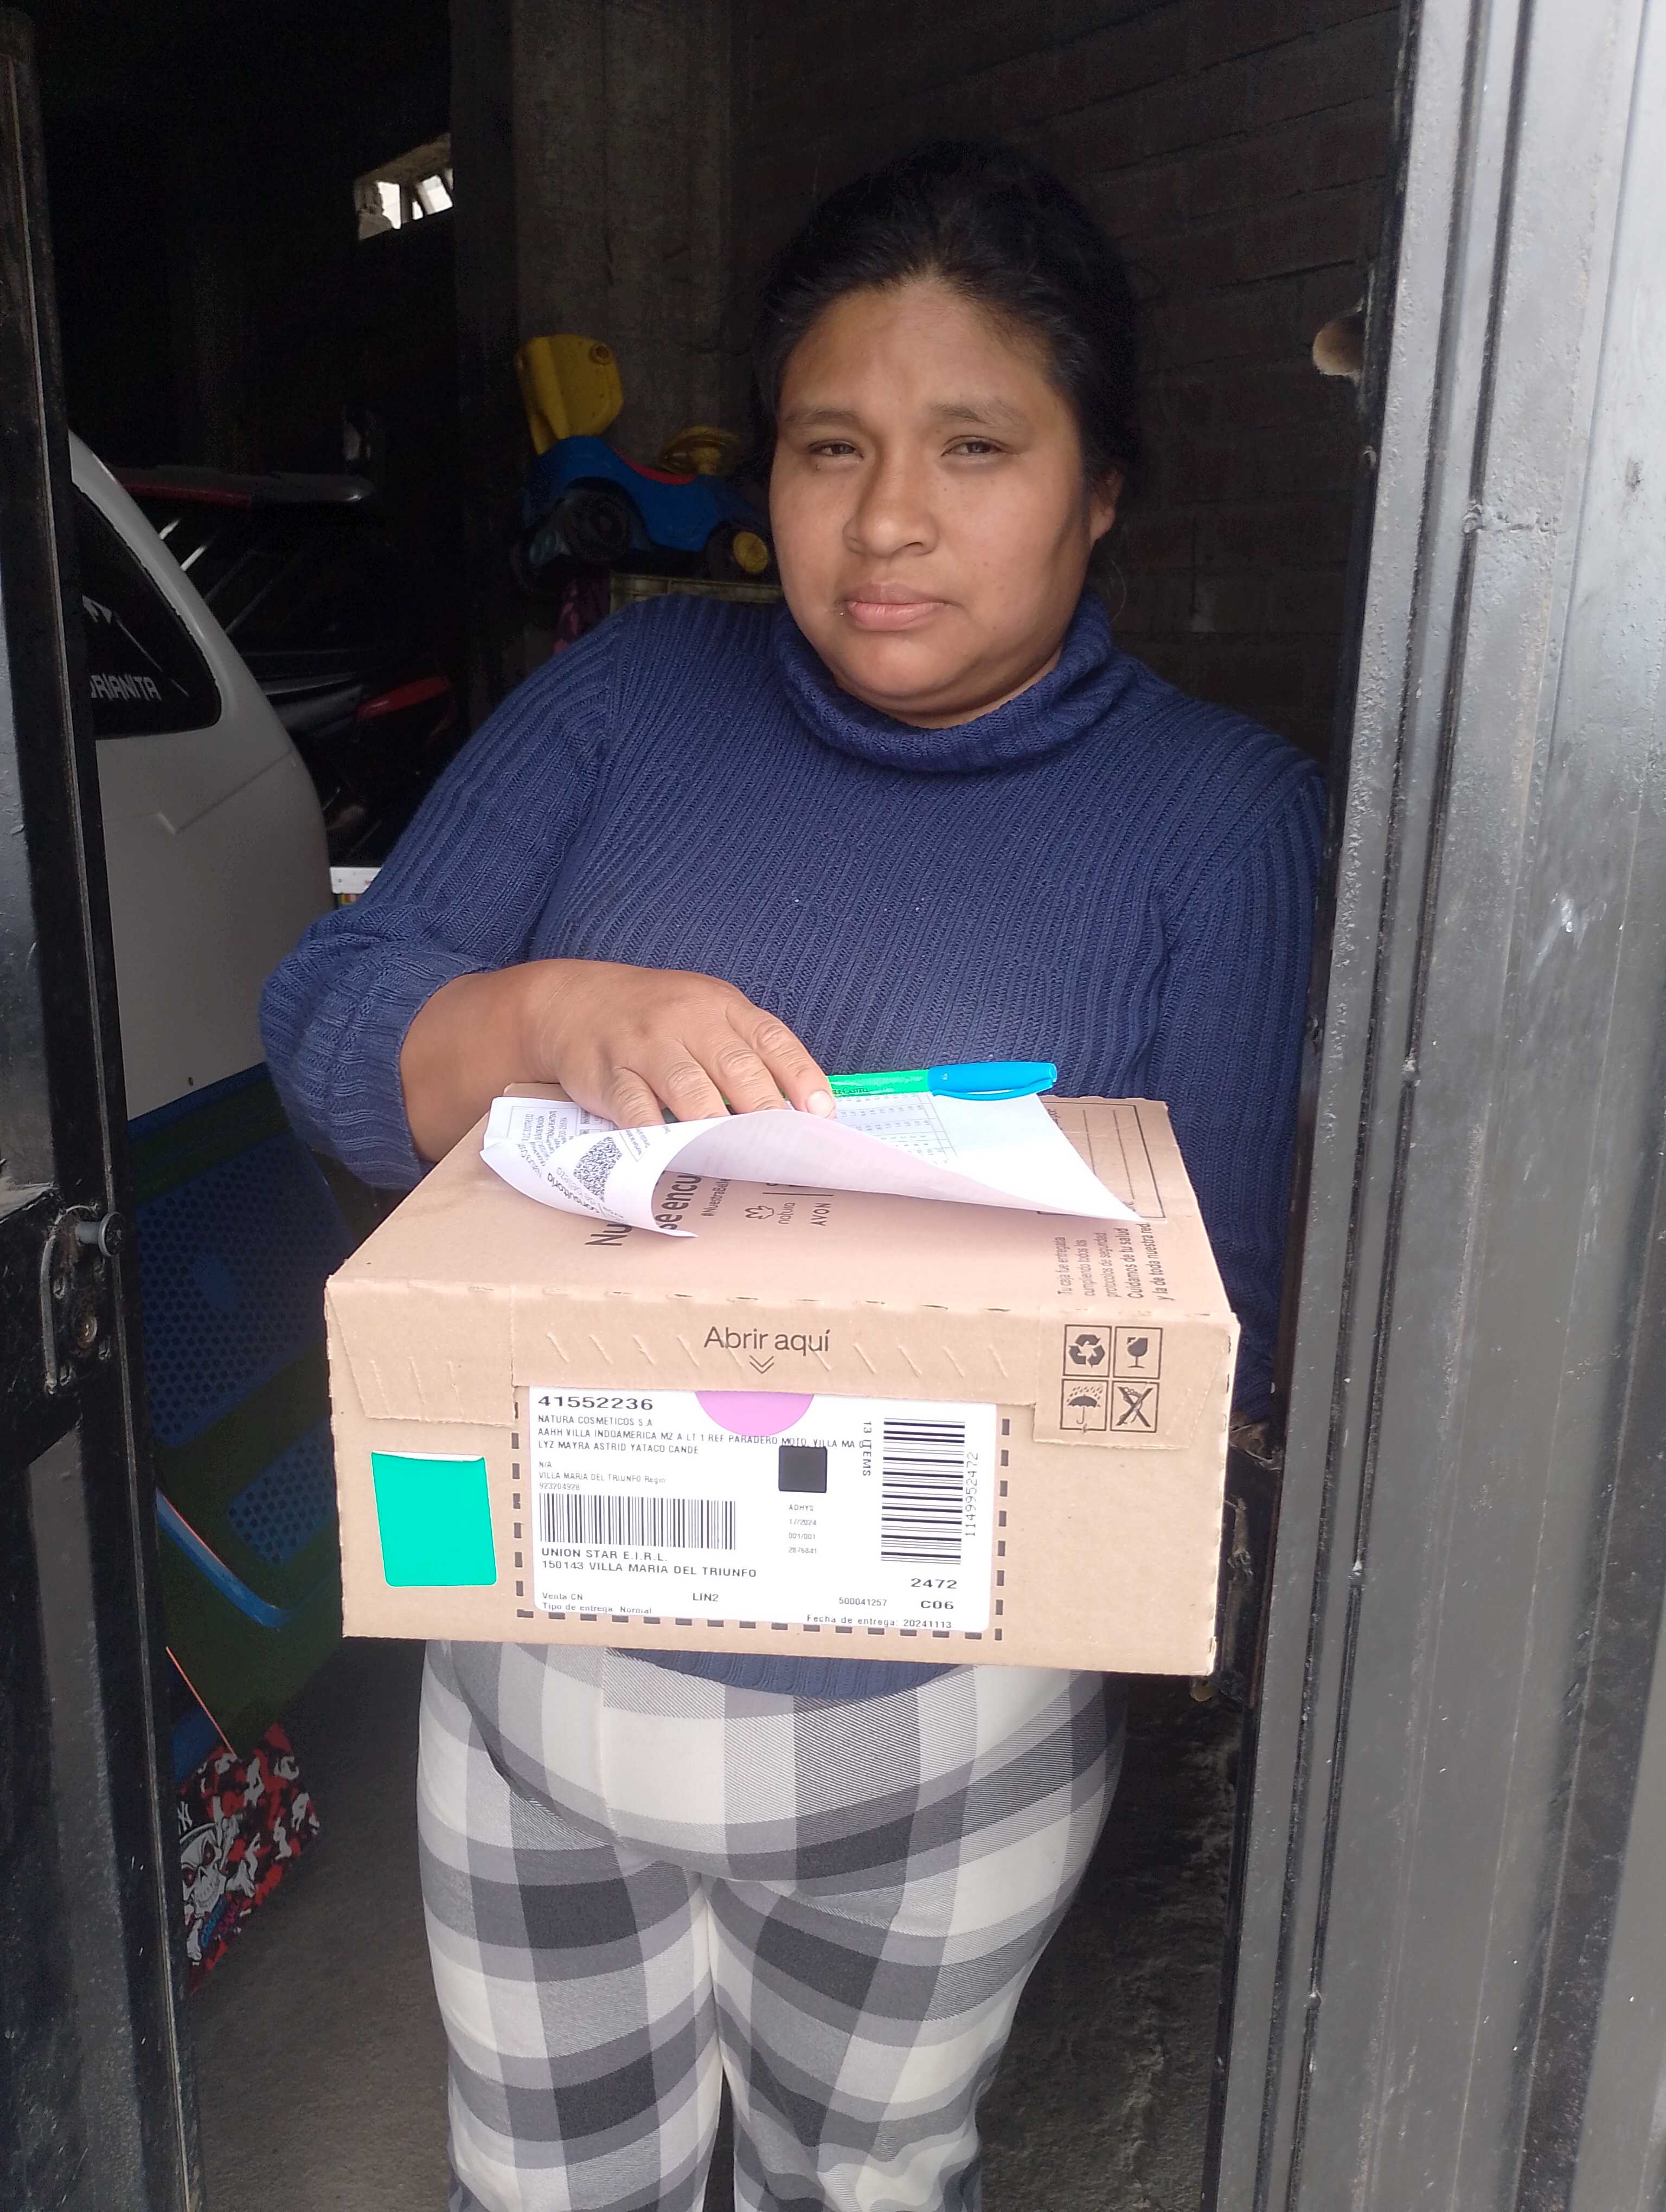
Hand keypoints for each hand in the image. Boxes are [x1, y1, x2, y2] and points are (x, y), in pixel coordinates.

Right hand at [523, 960, 833, 1126]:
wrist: (573, 1002)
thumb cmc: (654, 1017)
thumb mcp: (705, 1012)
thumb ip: (745, 1048)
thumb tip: (799, 1105)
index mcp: (720, 1005)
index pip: (771, 1039)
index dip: (801, 1077)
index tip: (822, 1114)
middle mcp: (686, 1019)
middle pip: (736, 1068)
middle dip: (766, 1112)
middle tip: (786, 1148)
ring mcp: (645, 1045)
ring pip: (690, 1090)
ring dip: (719, 1128)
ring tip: (743, 1158)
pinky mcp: (609, 1073)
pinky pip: (637, 1108)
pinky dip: (658, 1135)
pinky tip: (677, 1154)